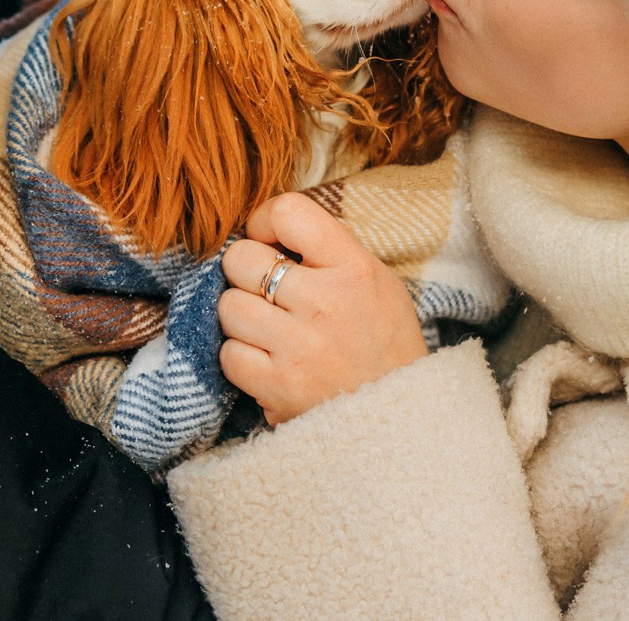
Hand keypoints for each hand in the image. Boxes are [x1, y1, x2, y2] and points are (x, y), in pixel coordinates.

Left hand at [216, 191, 429, 424]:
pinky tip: (268, 359)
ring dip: (241, 316)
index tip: (269, 241)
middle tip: (265, 289)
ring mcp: (300, 346)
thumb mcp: (377, 282)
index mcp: (354, 267)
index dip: (264, 221)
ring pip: (228, 306)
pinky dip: (241, 357)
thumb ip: (329, 251)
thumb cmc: (384, 343)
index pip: (288, 212)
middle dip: (245, 272)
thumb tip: (267, 232)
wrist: (400, 417)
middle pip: (241, 258)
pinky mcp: (278, 386)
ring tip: (269, 328)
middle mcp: (325, 302)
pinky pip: (229, 354)